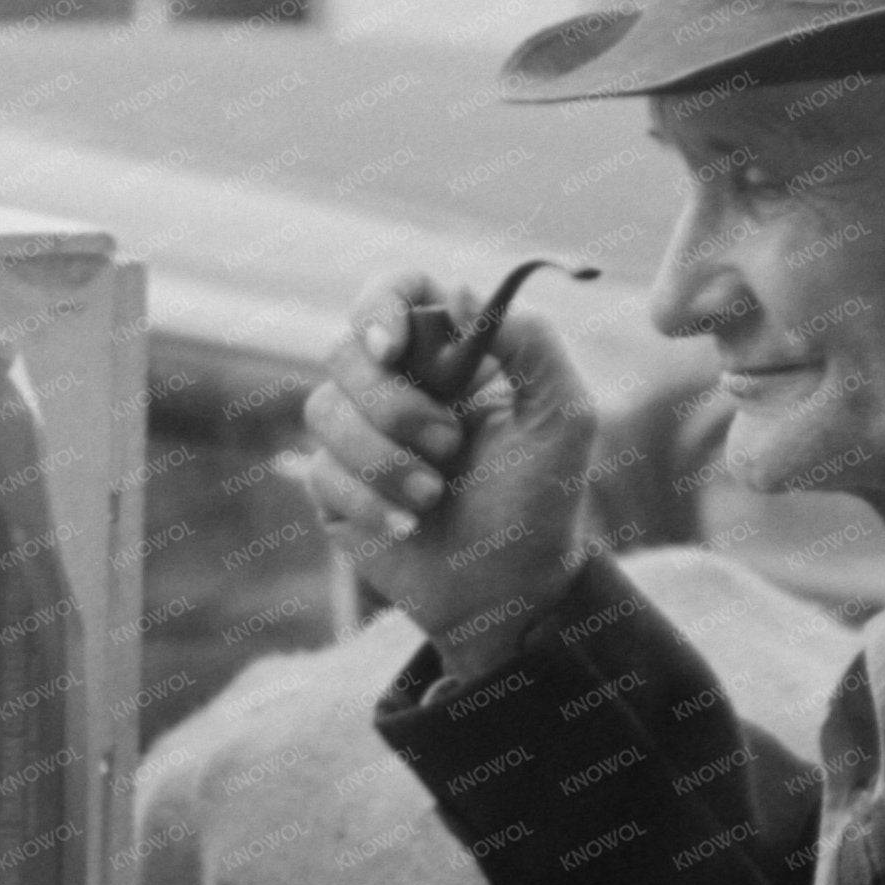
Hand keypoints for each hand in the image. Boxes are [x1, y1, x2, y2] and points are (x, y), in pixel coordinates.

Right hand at [298, 270, 596, 684]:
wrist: (510, 592)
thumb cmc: (542, 501)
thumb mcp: (564, 416)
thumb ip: (531, 341)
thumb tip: (459, 292)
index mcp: (448, 356)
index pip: (396, 293)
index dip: (380, 305)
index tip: (393, 345)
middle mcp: (397, 385)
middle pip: (346, 350)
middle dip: (393, 404)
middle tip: (448, 445)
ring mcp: (358, 435)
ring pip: (323, 409)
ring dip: (382, 459)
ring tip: (433, 497)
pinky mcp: (333, 488)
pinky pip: (320, 472)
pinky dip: (369, 501)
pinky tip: (406, 526)